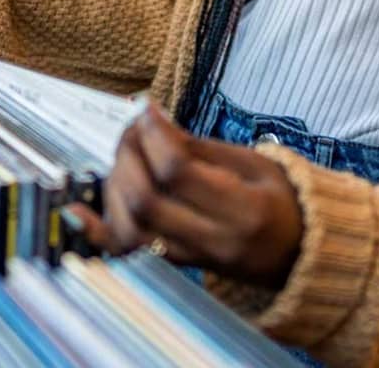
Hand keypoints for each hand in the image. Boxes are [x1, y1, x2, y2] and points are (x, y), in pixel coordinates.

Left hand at [69, 103, 302, 288]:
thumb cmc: (282, 202)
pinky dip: (97, 231)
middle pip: (146, 200)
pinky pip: (128, 254)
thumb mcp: (256, 164)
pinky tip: (76, 211)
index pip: (179, 173)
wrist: (302, 255)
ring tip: (124, 156)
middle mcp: (215, 242)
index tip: (146, 109)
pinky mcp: (177, 267)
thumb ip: (201, 149)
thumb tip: (153, 125)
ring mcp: (193, 260)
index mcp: (244, 210)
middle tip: (133, 129)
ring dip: (113, 185)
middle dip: (128, 154)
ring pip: (130, 228)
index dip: (153, 135)